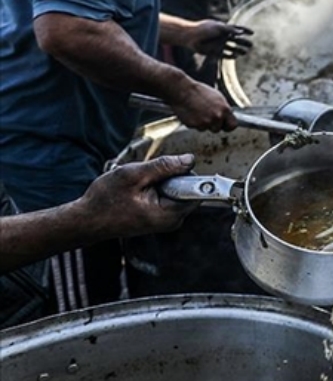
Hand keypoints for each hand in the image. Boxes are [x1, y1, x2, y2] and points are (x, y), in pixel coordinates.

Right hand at [81, 155, 198, 238]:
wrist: (87, 220)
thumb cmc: (104, 200)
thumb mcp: (133, 176)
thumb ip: (163, 167)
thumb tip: (189, 159)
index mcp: (169, 215)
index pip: (197, 190)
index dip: (186, 174)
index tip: (172, 170)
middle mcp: (172, 220)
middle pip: (186, 188)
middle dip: (169, 176)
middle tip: (145, 178)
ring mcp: (167, 219)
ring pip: (175, 189)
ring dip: (160, 181)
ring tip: (138, 186)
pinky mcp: (160, 216)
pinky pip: (166, 194)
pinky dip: (154, 188)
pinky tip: (137, 191)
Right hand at [167, 80, 235, 131]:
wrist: (182, 90)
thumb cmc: (198, 91)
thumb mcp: (217, 97)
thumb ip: (223, 108)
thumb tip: (227, 115)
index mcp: (224, 109)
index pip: (233, 125)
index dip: (228, 126)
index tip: (226, 125)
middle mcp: (216, 117)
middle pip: (218, 129)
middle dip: (213, 124)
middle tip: (207, 115)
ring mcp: (205, 122)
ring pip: (206, 129)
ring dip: (203, 124)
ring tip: (198, 112)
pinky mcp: (195, 125)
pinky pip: (196, 127)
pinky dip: (194, 123)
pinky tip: (192, 113)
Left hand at [178, 20, 253, 57]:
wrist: (190, 36)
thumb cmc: (204, 29)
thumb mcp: (218, 27)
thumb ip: (230, 30)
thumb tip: (241, 33)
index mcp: (223, 29)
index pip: (237, 29)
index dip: (245, 30)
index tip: (252, 33)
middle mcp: (221, 36)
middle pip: (235, 40)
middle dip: (243, 42)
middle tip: (251, 45)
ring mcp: (218, 44)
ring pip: (231, 48)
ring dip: (238, 50)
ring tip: (245, 52)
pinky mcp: (213, 51)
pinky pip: (224, 55)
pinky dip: (230, 55)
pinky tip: (236, 56)